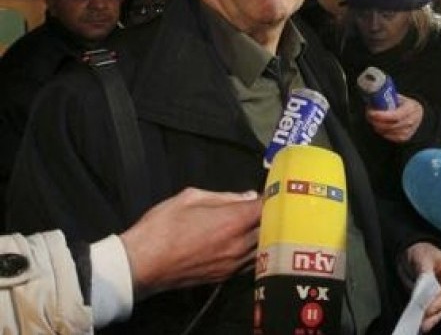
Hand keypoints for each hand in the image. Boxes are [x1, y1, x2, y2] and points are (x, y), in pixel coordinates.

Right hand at [120, 187, 261, 299]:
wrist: (141, 264)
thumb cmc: (163, 227)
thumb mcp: (191, 197)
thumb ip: (225, 196)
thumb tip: (248, 196)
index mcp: (233, 221)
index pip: (267, 207)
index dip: (272, 196)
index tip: (272, 190)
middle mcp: (239, 244)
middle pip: (272, 228)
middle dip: (272, 215)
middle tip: (270, 205)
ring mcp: (234, 263)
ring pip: (265, 247)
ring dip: (267, 234)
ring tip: (262, 223)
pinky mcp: (226, 276)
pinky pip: (252, 261)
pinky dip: (256, 250)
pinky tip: (251, 242)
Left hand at [365, 94, 423, 142]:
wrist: (416, 112)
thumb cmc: (404, 104)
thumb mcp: (398, 97)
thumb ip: (388, 99)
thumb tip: (372, 99)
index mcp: (412, 107)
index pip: (396, 115)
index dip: (383, 116)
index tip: (372, 113)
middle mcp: (413, 120)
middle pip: (393, 125)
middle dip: (378, 122)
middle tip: (369, 116)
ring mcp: (410, 130)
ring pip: (391, 132)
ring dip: (379, 128)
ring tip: (372, 121)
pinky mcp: (406, 137)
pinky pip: (392, 137)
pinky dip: (383, 133)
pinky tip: (379, 127)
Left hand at [399, 242, 440, 332]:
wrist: (410, 250)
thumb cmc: (420, 250)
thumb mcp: (422, 257)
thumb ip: (424, 272)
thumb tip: (425, 286)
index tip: (429, 310)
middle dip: (437, 314)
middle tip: (425, 324)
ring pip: (440, 308)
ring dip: (432, 318)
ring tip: (422, 326)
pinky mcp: (432, 296)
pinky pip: (431, 308)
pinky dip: (426, 315)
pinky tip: (419, 322)